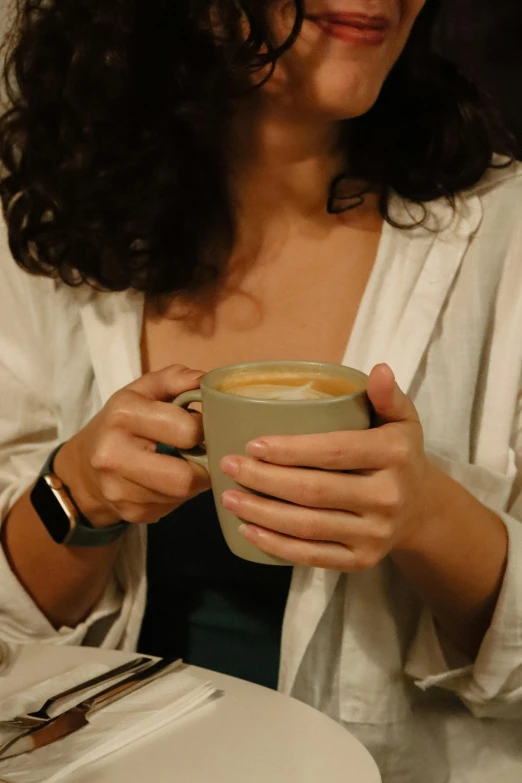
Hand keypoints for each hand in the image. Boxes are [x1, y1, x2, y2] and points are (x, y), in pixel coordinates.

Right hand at [54, 365, 210, 526]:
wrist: (84, 466)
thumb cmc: (124, 422)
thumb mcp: (143, 391)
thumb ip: (175, 378)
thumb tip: (206, 380)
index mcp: (123, 415)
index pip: (186, 430)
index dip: (203, 429)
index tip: (201, 427)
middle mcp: (114, 455)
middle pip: (184, 477)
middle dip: (203, 466)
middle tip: (202, 454)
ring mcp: (119, 490)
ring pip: (181, 495)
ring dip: (193, 481)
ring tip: (184, 464)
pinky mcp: (129, 513)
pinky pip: (171, 507)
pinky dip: (178, 495)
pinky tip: (168, 480)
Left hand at [220, 364, 433, 570]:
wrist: (421, 510)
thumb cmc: (399, 455)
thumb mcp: (402, 420)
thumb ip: (388, 395)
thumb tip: (379, 369)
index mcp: (394, 455)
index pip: (334, 452)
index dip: (290, 450)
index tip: (252, 445)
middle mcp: (387, 497)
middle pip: (314, 491)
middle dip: (264, 479)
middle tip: (228, 467)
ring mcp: (374, 534)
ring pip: (308, 526)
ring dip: (262, 513)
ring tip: (229, 498)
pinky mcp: (361, 561)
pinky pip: (312, 556)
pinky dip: (276, 545)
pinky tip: (249, 530)